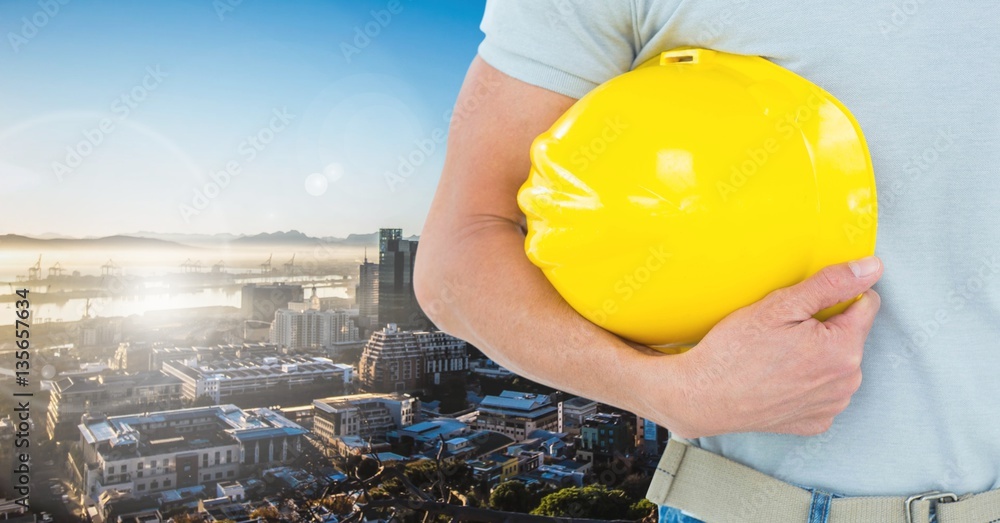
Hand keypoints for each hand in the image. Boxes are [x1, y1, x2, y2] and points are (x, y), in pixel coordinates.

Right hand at [661, 256, 882, 437]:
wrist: (701, 397)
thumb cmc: (734, 351)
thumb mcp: (779, 306)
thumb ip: (830, 284)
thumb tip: (871, 268)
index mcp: (844, 349)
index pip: (866, 304)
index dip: (835, 297)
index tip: (804, 305)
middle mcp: (847, 382)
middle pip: (850, 336)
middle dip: (825, 327)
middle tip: (782, 331)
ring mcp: (832, 406)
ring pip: (838, 364)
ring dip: (817, 355)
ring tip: (776, 355)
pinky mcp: (815, 422)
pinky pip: (823, 392)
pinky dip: (806, 382)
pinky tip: (778, 378)